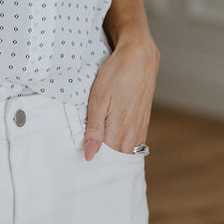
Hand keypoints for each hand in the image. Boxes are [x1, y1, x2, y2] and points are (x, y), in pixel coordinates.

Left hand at [82, 34, 158, 160]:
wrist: (139, 58)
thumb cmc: (116, 75)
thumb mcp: (98, 99)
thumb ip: (94, 129)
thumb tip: (89, 156)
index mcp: (118, 132)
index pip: (105, 161)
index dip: (93, 163)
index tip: (80, 165)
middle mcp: (132, 135)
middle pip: (116, 161)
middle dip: (104, 163)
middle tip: (87, 161)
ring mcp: (140, 130)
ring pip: (125, 154)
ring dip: (113, 156)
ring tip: (99, 153)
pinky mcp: (143, 124)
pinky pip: (134, 145)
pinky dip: (123, 147)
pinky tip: (112, 142)